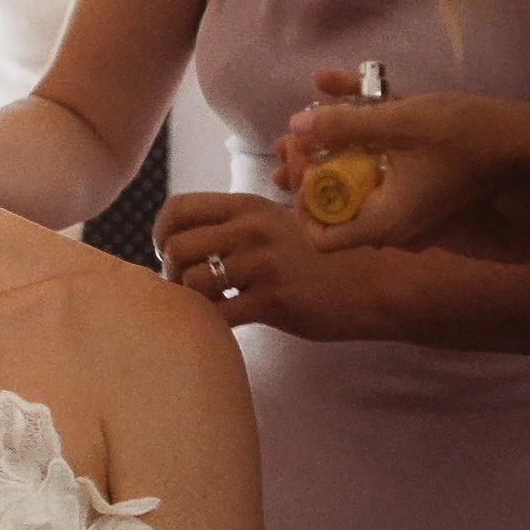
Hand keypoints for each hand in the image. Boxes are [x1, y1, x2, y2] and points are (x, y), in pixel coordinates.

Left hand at [156, 190, 379, 339]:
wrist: (368, 285)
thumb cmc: (313, 258)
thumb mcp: (274, 224)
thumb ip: (233, 226)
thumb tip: (180, 240)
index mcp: (246, 206)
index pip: (179, 208)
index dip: (161, 233)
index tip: (168, 253)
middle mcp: (251, 228)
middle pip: (178, 246)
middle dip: (172, 273)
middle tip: (187, 288)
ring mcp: (263, 263)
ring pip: (194, 282)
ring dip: (190, 300)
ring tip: (208, 306)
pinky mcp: (274, 299)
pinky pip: (219, 314)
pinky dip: (210, 323)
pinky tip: (224, 323)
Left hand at [277, 72, 529, 250]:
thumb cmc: (469, 136)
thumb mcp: (402, 123)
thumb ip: (345, 126)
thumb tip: (295, 125)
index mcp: (384, 221)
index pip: (321, 236)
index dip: (300, 202)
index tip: (300, 158)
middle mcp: (393, 221)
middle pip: (333, 207)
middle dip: (308, 168)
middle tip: (299, 130)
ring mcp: (407, 205)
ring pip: (353, 184)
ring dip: (327, 151)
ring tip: (309, 116)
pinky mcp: (420, 185)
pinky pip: (379, 168)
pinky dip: (358, 140)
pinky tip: (341, 93)